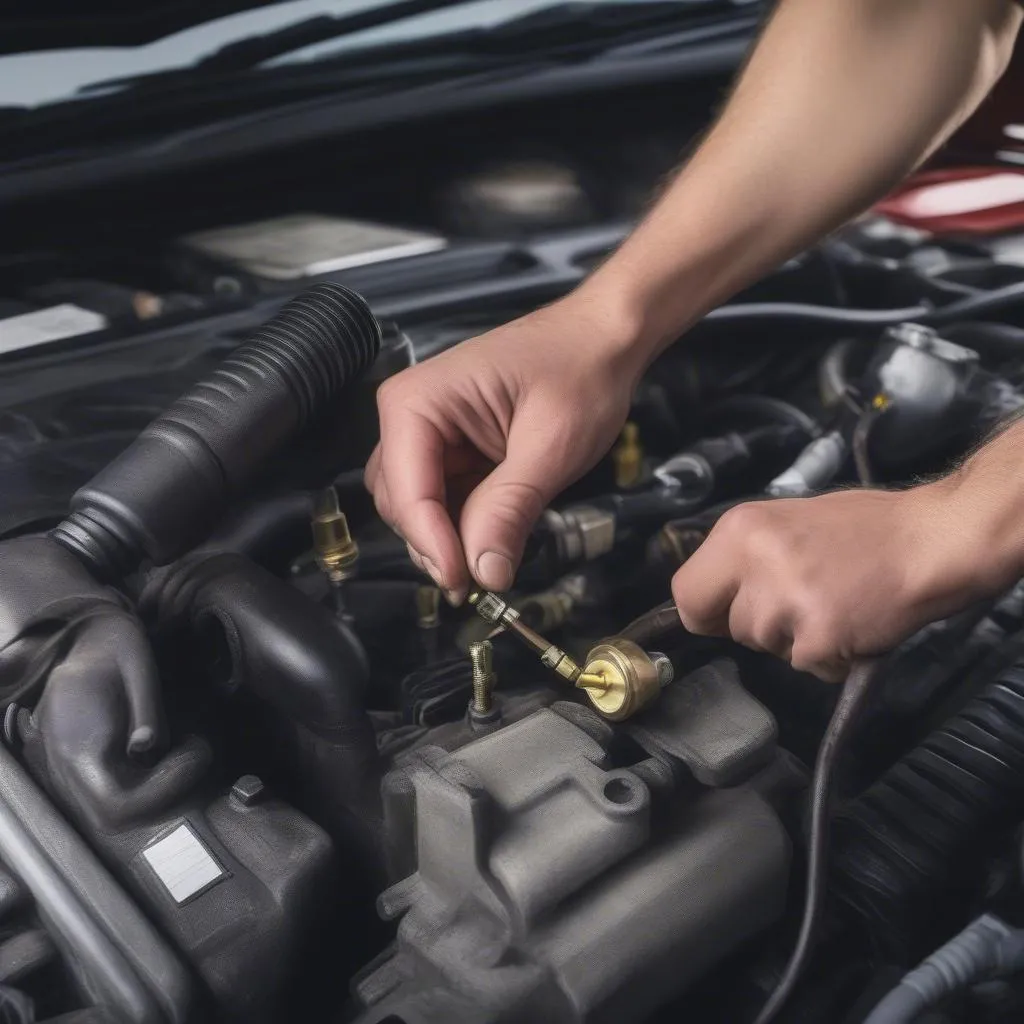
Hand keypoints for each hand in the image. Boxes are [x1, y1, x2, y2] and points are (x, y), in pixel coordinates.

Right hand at [366, 290, 640, 601]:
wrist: (604, 341)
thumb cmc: (580, 371)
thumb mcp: (550, 446)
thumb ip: (510, 509)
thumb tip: (485, 573)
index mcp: (417, 401)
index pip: (405, 489)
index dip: (431, 542)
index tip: (464, 582)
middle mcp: (409, 417)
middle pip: (400, 504)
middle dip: (438, 544)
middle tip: (484, 578)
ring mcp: (428, 437)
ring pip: (418, 510)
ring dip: (450, 540)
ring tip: (494, 558)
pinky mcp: (451, 453)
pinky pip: (444, 503)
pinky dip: (465, 527)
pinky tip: (496, 537)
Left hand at [671, 481, 1006, 681]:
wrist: (932, 538)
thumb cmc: (866, 528)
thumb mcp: (787, 521)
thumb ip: (747, 555)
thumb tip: (716, 592)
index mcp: (740, 528)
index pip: (686, 591)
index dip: (706, 610)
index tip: (724, 614)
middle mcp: (755, 562)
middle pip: (726, 625)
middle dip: (755, 626)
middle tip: (796, 605)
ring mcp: (786, 601)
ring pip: (766, 646)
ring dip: (794, 639)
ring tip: (832, 605)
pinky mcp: (819, 636)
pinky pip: (805, 664)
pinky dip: (828, 656)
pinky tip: (852, 623)